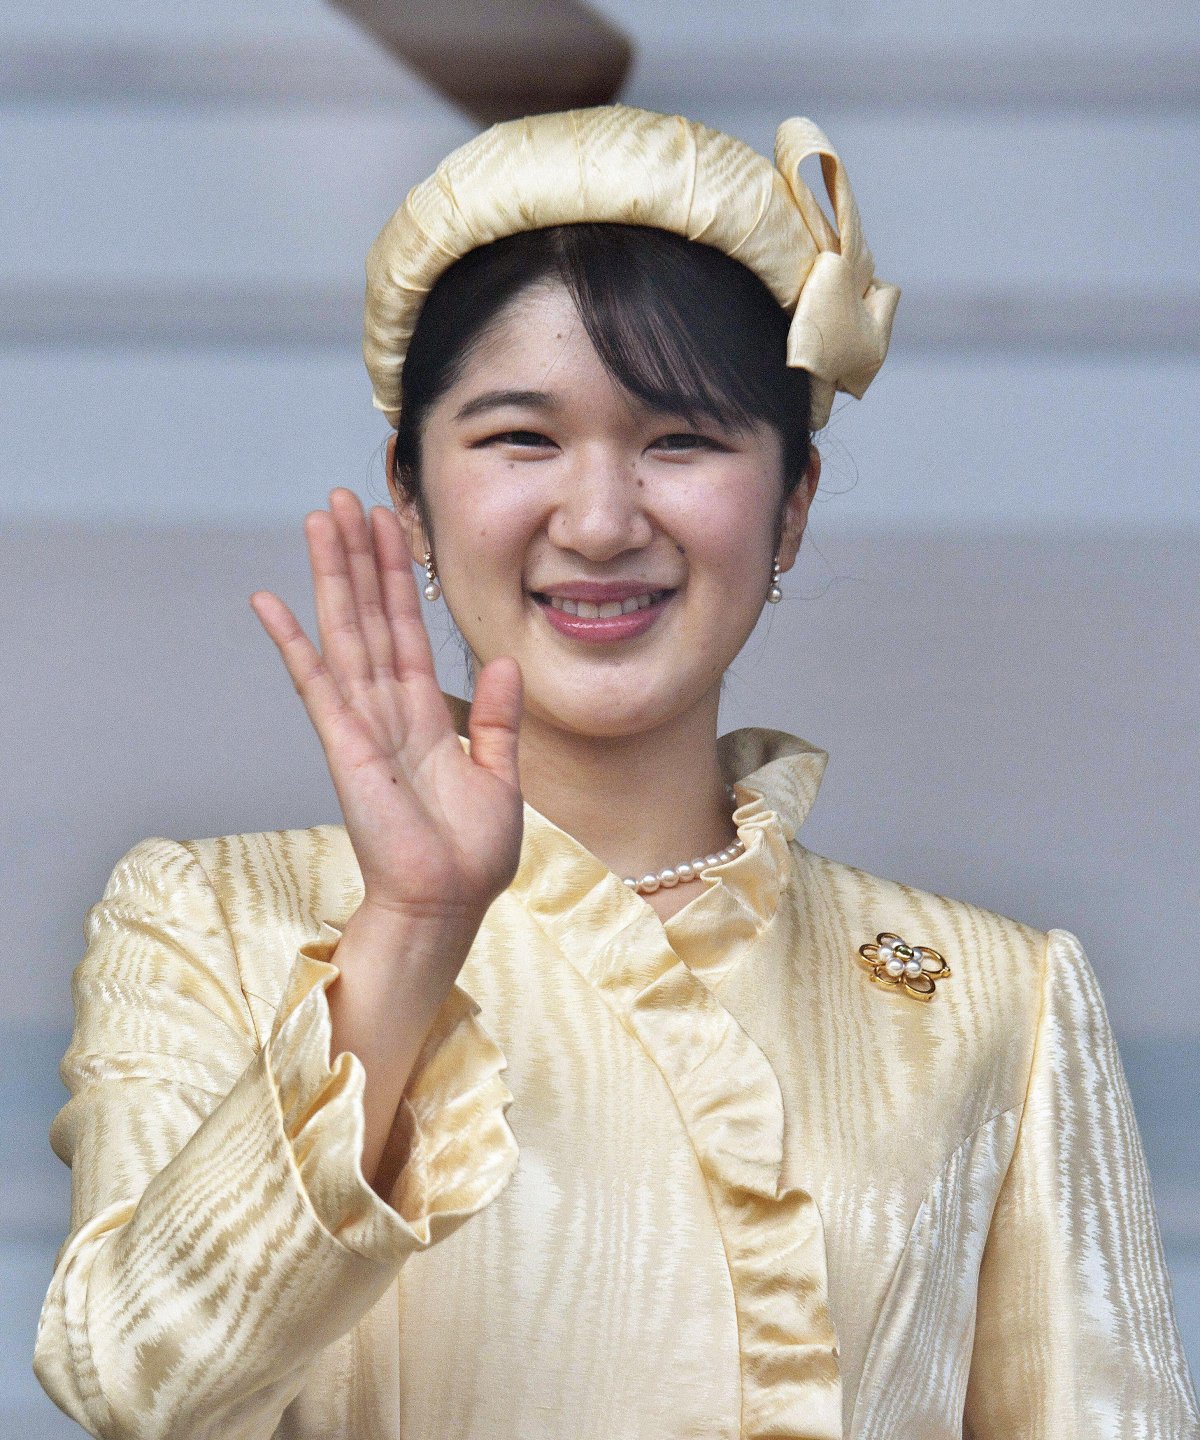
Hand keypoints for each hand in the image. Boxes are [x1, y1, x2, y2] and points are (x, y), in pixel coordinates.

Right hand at [249, 488, 523, 925]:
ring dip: (332, 575)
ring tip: (320, 518)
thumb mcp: (500, 776)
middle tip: (344, 496)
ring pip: (345, 633)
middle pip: (369, 616)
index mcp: (423, 714)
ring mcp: (361, 724)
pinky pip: (317, 684)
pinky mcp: (346, 747)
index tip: (390, 524)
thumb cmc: (469, 855)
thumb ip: (496, 719)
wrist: (448, 904)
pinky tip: (270, 601)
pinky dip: (294, 642)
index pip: (407, 629)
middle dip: (359, 555)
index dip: (399, 576)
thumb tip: (504, 664)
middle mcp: (387, 709)